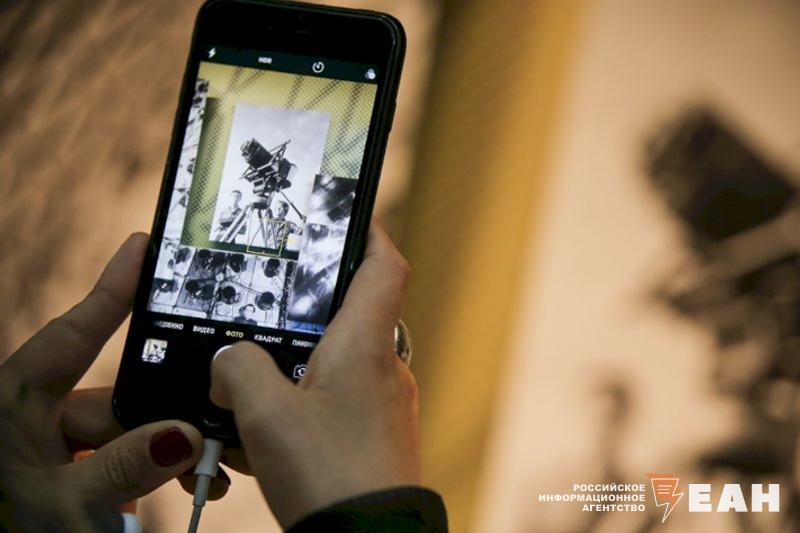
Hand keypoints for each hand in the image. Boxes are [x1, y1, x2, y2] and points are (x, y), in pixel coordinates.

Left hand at [0, 234, 212, 530]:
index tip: (142, 247)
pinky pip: (120, 459)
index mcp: (16, 406)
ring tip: (212, 471)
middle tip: (215, 425)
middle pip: (117, 396)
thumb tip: (185, 435)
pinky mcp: (67, 474)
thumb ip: (123, 469)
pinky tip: (185, 482)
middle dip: (170, 412)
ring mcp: (52, 449)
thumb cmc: (2, 531)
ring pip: (126, 432)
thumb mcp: (62, 509)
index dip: (111, 289)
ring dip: (169, 450)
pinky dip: (152, 469)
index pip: (73, 335)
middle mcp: (36, 418)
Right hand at [210, 224, 419, 528]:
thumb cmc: (330, 477)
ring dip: (301, 364)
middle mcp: (384, 367)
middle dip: (310, 309)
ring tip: (256, 384)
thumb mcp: (265, 415)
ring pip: (340, 362)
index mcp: (365, 344)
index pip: (385, 265)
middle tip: (272, 309)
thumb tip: (231, 358)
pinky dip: (306, 404)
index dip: (367, 232)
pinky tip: (269, 434)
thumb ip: (239, 369)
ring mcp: (385, 404)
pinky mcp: (377, 436)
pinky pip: (340, 402)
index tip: (344, 216)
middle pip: (354, 311)